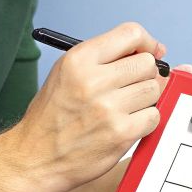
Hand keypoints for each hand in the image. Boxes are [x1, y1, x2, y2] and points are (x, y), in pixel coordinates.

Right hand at [1, 22, 167, 191]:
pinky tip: (125, 124)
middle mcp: (93, 80)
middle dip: (144, 74)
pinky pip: (154, 116)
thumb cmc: (54, 115)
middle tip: (129, 87)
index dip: (147, 43)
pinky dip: (144, 121)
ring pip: (153, 89)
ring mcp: (108, 108)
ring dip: (144, 100)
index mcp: (79, 59)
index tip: (151, 52)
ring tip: (123, 108)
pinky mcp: (121, 133)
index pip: (131, 34)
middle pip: (147, 63)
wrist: (35, 157)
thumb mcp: (67, 73)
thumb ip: (106, 58)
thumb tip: (156, 51)